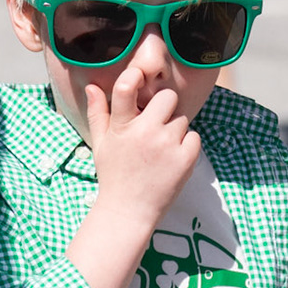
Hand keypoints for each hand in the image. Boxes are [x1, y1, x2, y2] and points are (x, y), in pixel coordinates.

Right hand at [86, 69, 200, 226]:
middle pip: (167, 97)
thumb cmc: (114, 175)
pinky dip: (186, 145)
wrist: (129, 211)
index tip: (139, 77)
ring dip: (174, 129)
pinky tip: (172, 159)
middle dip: (164, 106)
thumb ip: (98, 113)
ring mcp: (167, 145)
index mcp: (122, 127)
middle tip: (156, 123)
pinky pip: (194, 136)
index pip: (127, 88)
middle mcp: (145, 132)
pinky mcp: (185, 158)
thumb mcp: (100, 144)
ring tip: (160, 149)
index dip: (135, 76)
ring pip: (181, 119)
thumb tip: (93, 86)